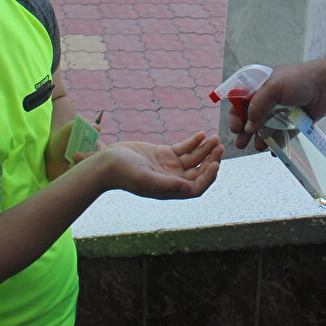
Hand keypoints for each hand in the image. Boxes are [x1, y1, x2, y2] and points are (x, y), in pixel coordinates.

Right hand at [81, 133, 222, 198]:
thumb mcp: (144, 178)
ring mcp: (169, 167)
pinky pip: (184, 149)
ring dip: (205, 149)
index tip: (216, 163)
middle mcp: (172, 180)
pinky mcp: (163, 154)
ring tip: (215, 138)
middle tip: (220, 146)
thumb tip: (188, 189)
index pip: (196, 188)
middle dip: (211, 160)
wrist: (105, 163)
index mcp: (169, 190)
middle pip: (199, 172)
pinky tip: (201, 134)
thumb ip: (166, 184)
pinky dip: (194, 142)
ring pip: (194, 159)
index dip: (208, 177)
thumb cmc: (122, 173)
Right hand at [229, 63, 325, 151]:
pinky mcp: (292, 121)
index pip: (239, 100)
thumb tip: (248, 127)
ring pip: (264, 128)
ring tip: (258, 147)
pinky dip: (276, 143)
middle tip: (241, 144)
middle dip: (244, 131)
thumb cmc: (299, 80)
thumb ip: (258, 106)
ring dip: (259, 138)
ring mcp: (280, 110)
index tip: (236, 128)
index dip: (235, 115)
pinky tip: (274, 151)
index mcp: (259, 85)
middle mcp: (267, 98)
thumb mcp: (273, 88)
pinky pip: (281, 134)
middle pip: (250, 117)